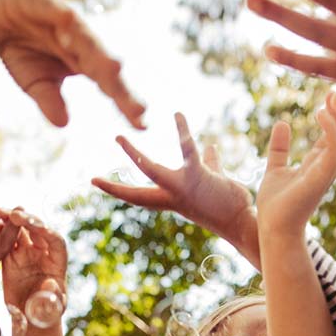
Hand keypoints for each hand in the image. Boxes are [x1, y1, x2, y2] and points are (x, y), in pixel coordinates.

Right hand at [0, 0, 145, 127]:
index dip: (125, 103)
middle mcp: (81, 43)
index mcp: (83, 63)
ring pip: (88, 39)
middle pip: (105, 66)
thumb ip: (49, 99)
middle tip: (138, 109)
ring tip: (115, 69)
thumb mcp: (33, 82)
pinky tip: (73, 37)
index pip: (109, 86)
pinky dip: (67, 24)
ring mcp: (66, 22)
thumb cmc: (22, 48)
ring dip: (100, 54)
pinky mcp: (46, 4)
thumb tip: (63, 124)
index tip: (141, 124)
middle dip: (121, 87)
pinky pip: (59, 14)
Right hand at [0, 208, 68, 307]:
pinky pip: (5, 240)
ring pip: (19, 230)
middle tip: (12, 214)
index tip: (34, 226)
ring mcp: (27, 253)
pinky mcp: (12, 257)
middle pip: (37, 229)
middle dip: (26, 219)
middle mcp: (44, 253)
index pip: (55, 240)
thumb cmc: (46, 316)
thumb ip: (52, 298)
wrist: (31, 321)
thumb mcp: (51, 310)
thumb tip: (51, 283)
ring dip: (9, 219)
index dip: (46, 231)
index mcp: (57, 262)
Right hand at [91, 112, 260, 266]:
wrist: (244, 220)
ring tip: (118, 139)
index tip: (96, 182)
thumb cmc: (230, 203)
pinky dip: (182, 131)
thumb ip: (209, 163)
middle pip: (136, 193)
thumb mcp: (214, 181)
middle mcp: (172, 197)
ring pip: (151, 171)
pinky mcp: (198, 176)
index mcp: (172, 199)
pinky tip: (177, 115)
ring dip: (132, 156)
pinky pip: (186, 149)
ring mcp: (182, 188)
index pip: (139, 196)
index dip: (117, 190)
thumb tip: (209, 148)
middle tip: (91, 179)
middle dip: (114, 188)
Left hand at [256, 86, 335, 238]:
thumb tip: (281, 124)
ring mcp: (328, 172)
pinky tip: (320, 112)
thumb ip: (280, 148)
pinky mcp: (320, 177)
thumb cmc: (275, 205)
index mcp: (321, 163)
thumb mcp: (275, 168)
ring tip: (334, 93)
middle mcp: (329, 167)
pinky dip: (333, 129)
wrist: (272, 229)